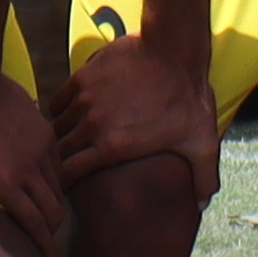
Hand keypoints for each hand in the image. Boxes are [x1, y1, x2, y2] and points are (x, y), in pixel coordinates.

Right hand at [48, 32, 225, 187]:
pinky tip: (74, 113)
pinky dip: (61, 110)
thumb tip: (202, 205)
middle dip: (58, 161)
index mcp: (113, 147)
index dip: (63, 184)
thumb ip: (203, 176)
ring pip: (55, 126)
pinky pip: (58, 101)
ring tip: (68, 141)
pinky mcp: (82, 77)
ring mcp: (84, 100)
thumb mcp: (202, 142)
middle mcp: (91, 126)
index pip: (68, 175)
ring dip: (60, 136)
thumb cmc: (188, 98)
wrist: (175, 50)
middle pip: (57, 153)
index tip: (66, 186)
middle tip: (62, 166)